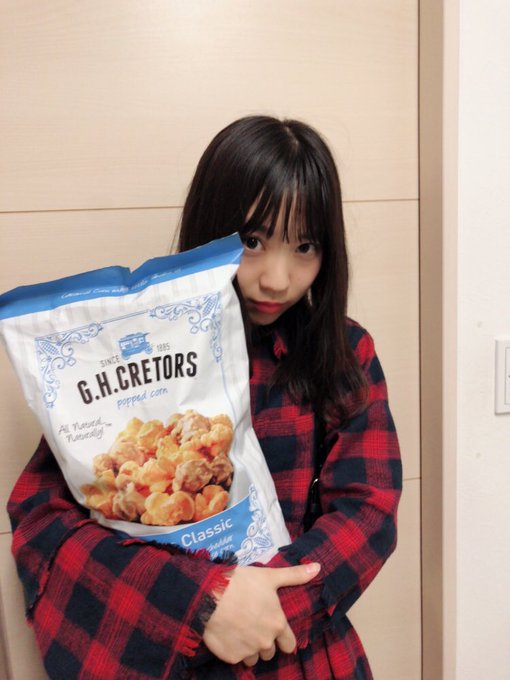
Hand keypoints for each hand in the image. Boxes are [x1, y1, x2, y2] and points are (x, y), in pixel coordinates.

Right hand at [203, 562, 319, 664]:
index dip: (283, 639)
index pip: (289, 645)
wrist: (210, 595)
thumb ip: (294, 575)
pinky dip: (233, 649)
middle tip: (253, 625)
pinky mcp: (231, 657)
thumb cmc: (242, 583)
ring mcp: (248, 651)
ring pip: (253, 658)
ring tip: (239, 629)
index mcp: (277, 624)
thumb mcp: (270, 576)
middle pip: (270, 651)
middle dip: (264, 642)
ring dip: (249, 648)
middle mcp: (265, 642)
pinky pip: (236, 658)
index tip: (275, 630)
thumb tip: (318, 567)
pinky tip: (227, 634)